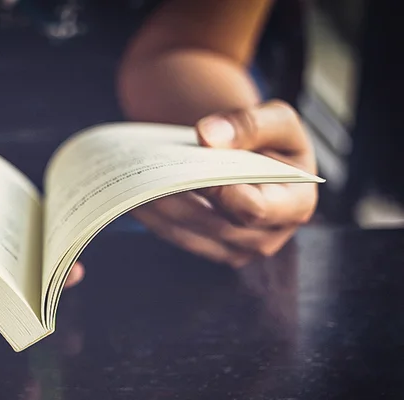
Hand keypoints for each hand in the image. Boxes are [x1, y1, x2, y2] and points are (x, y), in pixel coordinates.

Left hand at [132, 100, 317, 267]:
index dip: (221, 192)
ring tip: (134, 181)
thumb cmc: (270, 139)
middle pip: (214, 224)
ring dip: (157, 209)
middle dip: (180, 198)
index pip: (254, 209)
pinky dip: (153, 216)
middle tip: (148, 174)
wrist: (252, 157)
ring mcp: (236, 250)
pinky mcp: (210, 250)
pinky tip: (133, 193)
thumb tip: (209, 137)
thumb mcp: (276, 119)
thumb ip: (250, 124)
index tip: (193, 169)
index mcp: (296, 205)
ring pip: (187, 234)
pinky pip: (174, 236)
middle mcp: (268, 237)